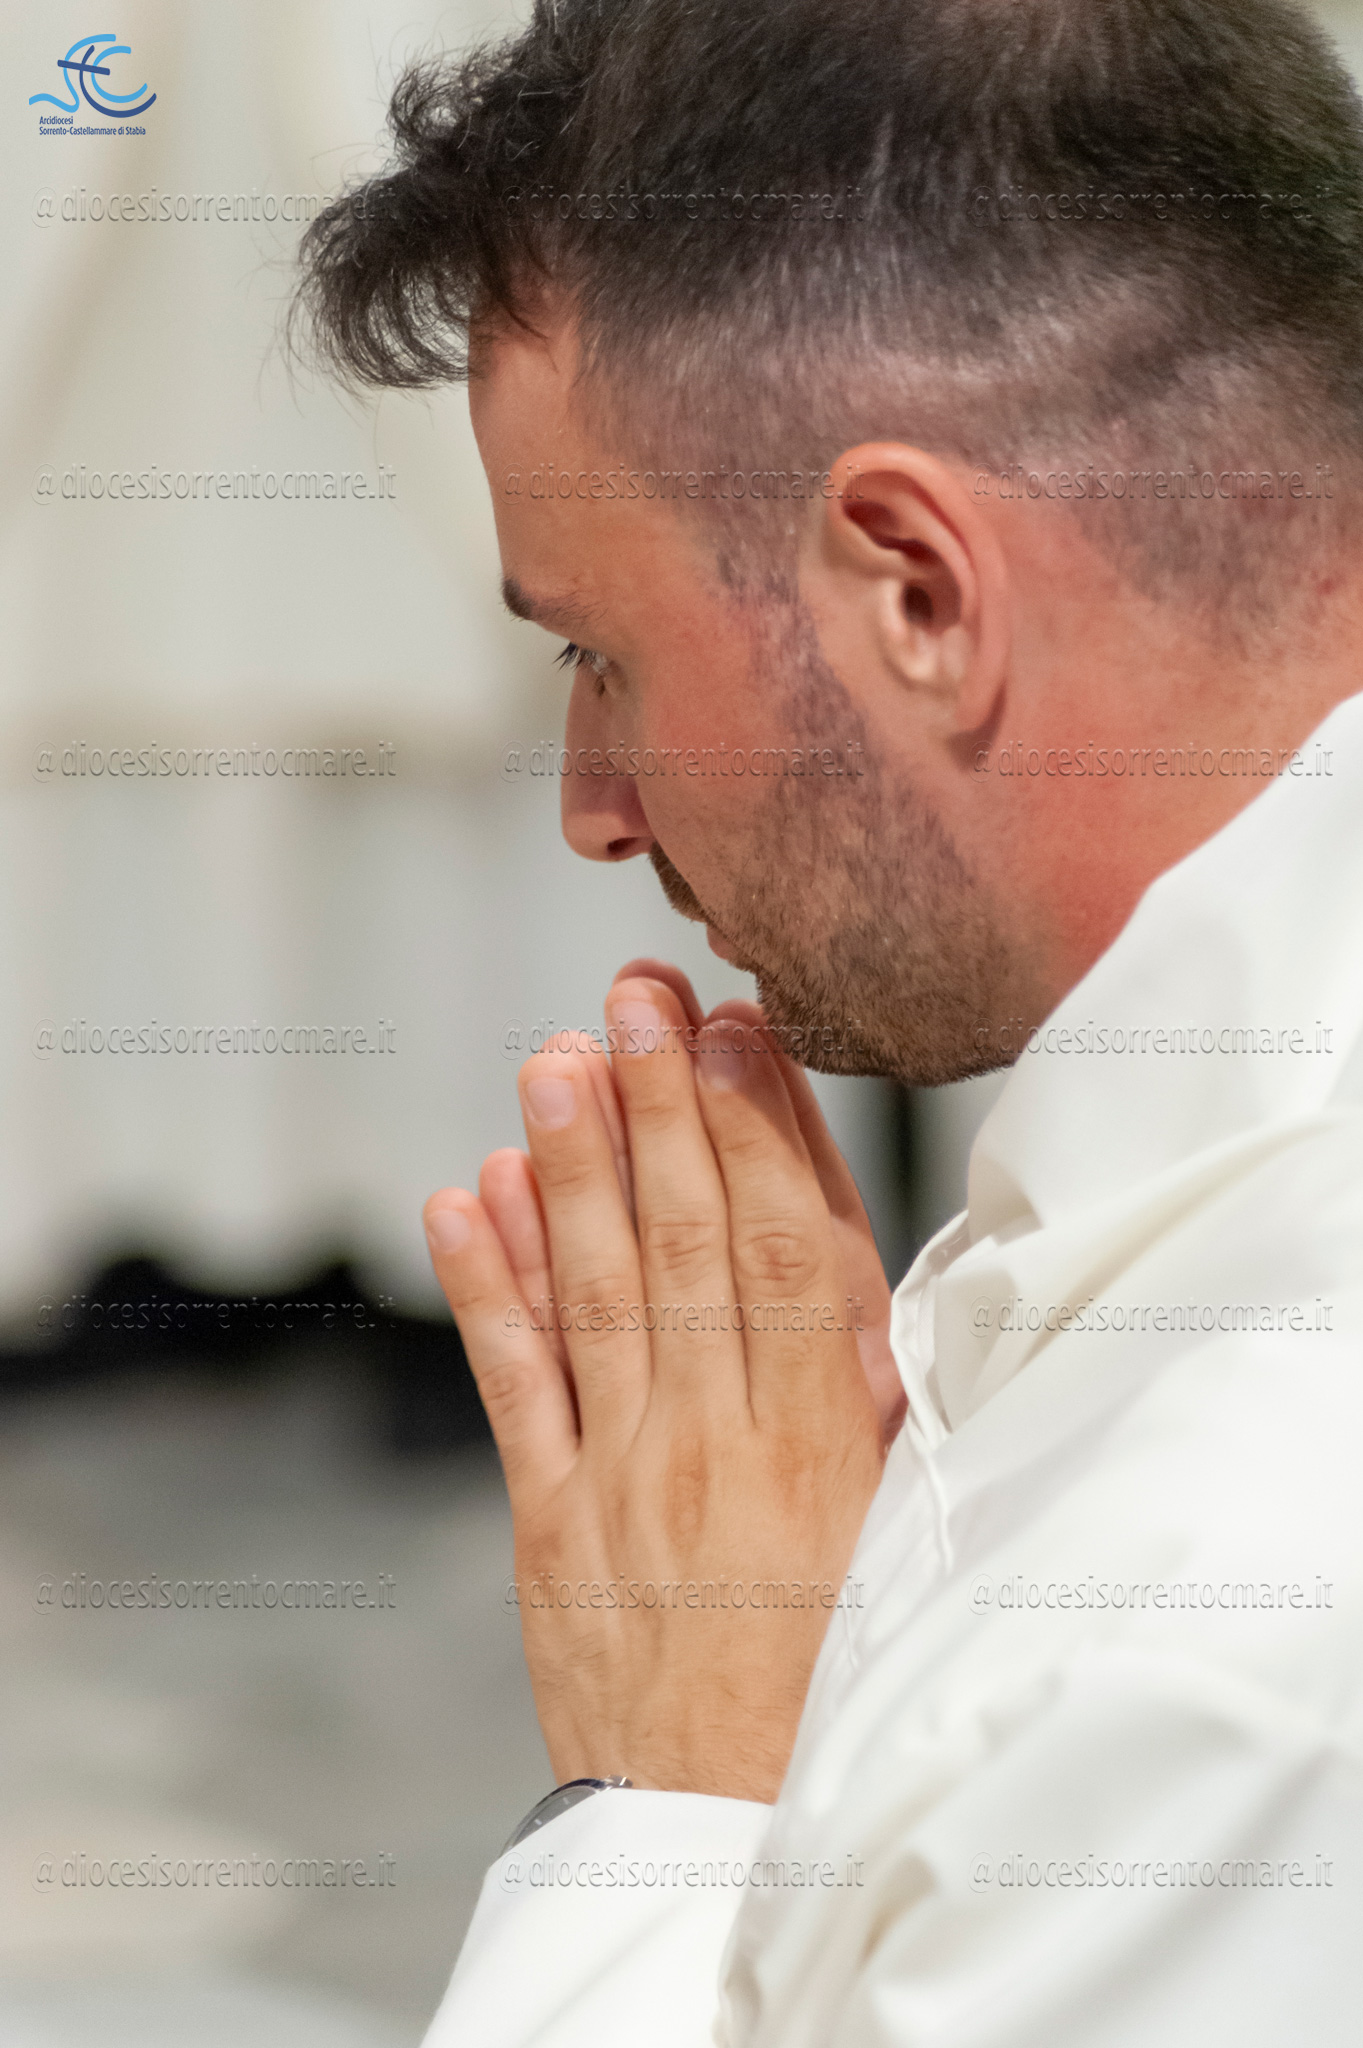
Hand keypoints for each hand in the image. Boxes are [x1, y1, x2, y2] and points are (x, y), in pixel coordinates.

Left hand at [423, 965, 890, 1801]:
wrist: (724, 1825)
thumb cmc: (830, 1669)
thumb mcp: (891, 1533)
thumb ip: (867, 1398)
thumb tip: (848, 1260)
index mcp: (825, 1443)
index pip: (793, 1253)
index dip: (763, 1133)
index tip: (735, 1030)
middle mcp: (722, 1444)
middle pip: (693, 1246)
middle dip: (663, 1112)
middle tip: (634, 998)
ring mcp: (627, 1480)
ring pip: (601, 1296)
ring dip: (572, 1172)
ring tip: (551, 1061)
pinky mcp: (550, 1524)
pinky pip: (517, 1390)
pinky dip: (487, 1291)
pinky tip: (463, 1201)